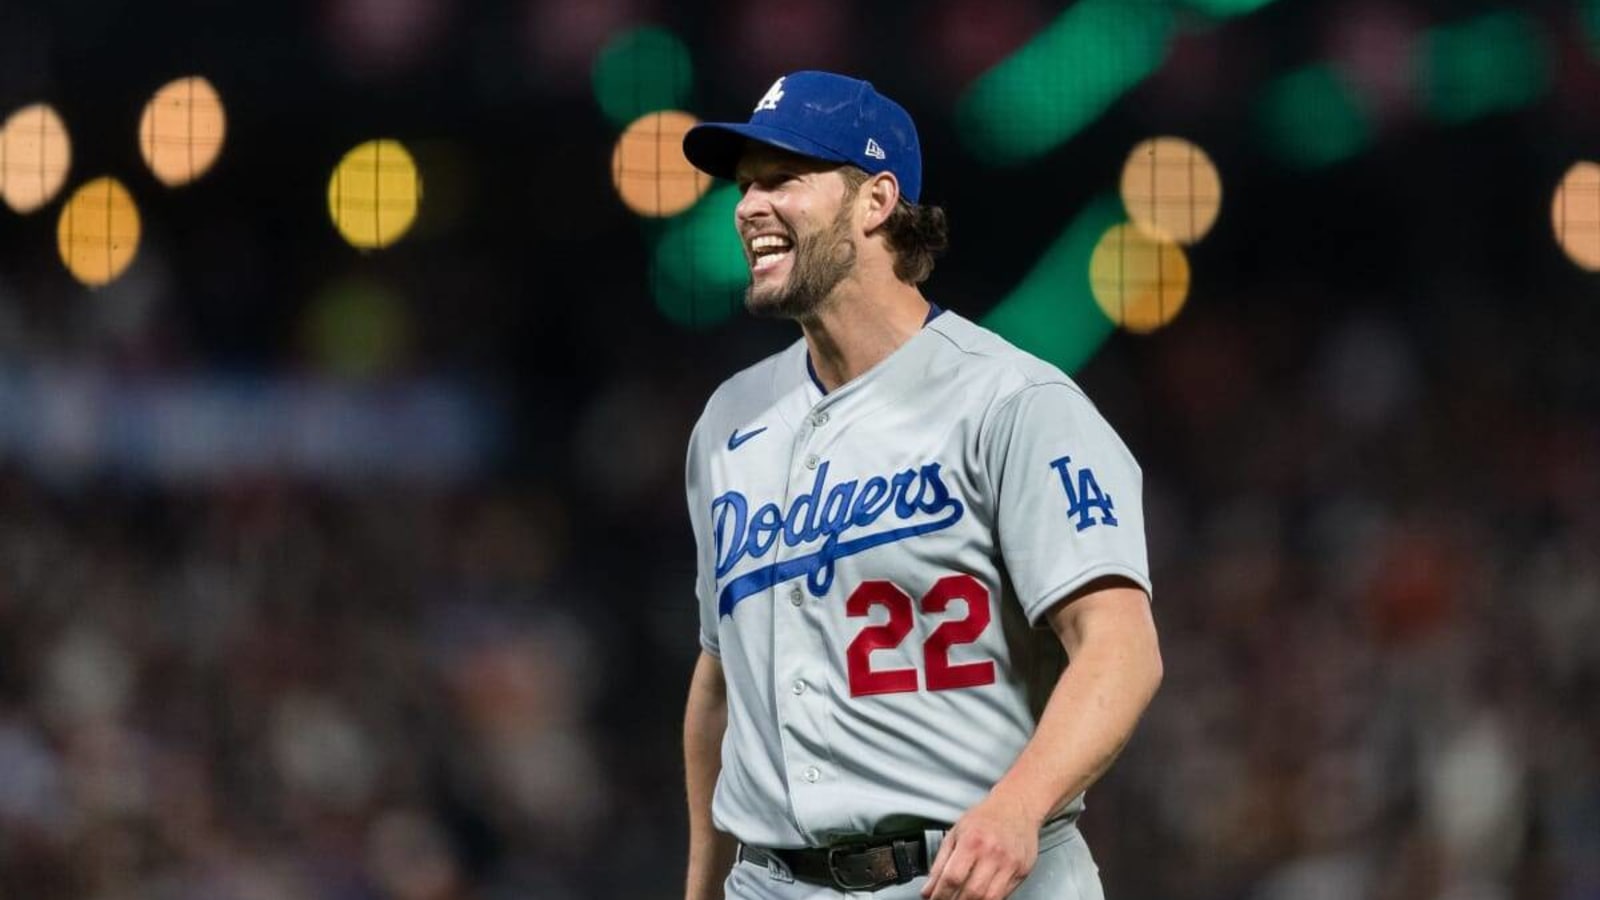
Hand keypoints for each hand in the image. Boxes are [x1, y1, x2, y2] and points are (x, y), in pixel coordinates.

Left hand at [921, 794, 1038, 899]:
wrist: (1016, 805)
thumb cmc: (985, 817)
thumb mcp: (955, 833)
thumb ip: (940, 863)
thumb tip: (928, 889)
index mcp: (972, 841)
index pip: (952, 878)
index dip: (940, 895)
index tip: (934, 899)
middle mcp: (993, 853)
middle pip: (972, 892)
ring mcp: (1010, 864)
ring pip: (990, 898)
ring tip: (962, 899)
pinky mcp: (1022, 871)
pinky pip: (1004, 894)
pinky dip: (989, 899)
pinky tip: (980, 895)